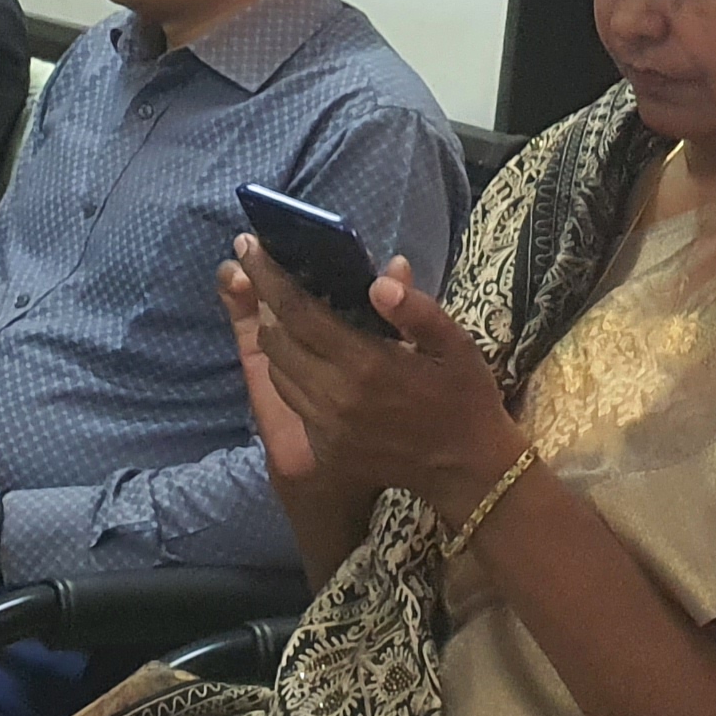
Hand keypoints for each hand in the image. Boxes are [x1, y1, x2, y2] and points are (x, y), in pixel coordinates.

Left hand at [227, 239, 514, 525]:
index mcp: (367, 365)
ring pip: (277, 371)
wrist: (467, 470)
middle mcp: (336, 397)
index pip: (297, 311)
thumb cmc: (464, 397)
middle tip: (265, 272)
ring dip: (275, 337)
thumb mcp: (456, 344)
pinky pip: (292, 399)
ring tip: (284, 310)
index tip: (248, 246)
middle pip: (275, 340)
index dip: (268, 276)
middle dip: (264, 301)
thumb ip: (417, 309)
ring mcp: (327, 427)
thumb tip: (381, 278)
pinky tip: (305, 353)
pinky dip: (290, 370)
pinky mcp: (325, 448)